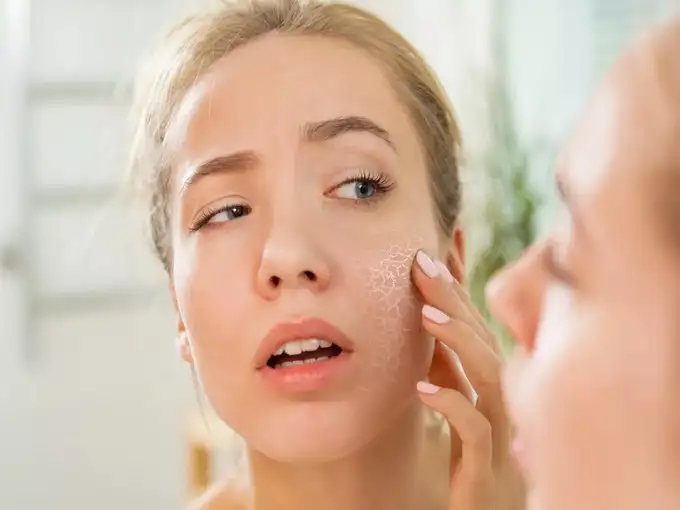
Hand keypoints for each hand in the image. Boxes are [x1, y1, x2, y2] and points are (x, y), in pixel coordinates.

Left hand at [412, 250, 524, 509]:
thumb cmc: (467, 450)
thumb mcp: (451, 393)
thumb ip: (443, 357)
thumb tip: (426, 310)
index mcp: (488, 377)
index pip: (474, 320)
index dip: (457, 282)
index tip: (436, 244)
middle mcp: (500, 396)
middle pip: (482, 337)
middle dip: (453, 297)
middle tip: (420, 262)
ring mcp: (498, 428)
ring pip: (489, 376)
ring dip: (458, 340)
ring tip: (424, 315)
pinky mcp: (487, 464)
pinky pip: (475, 430)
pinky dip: (451, 404)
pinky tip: (422, 387)